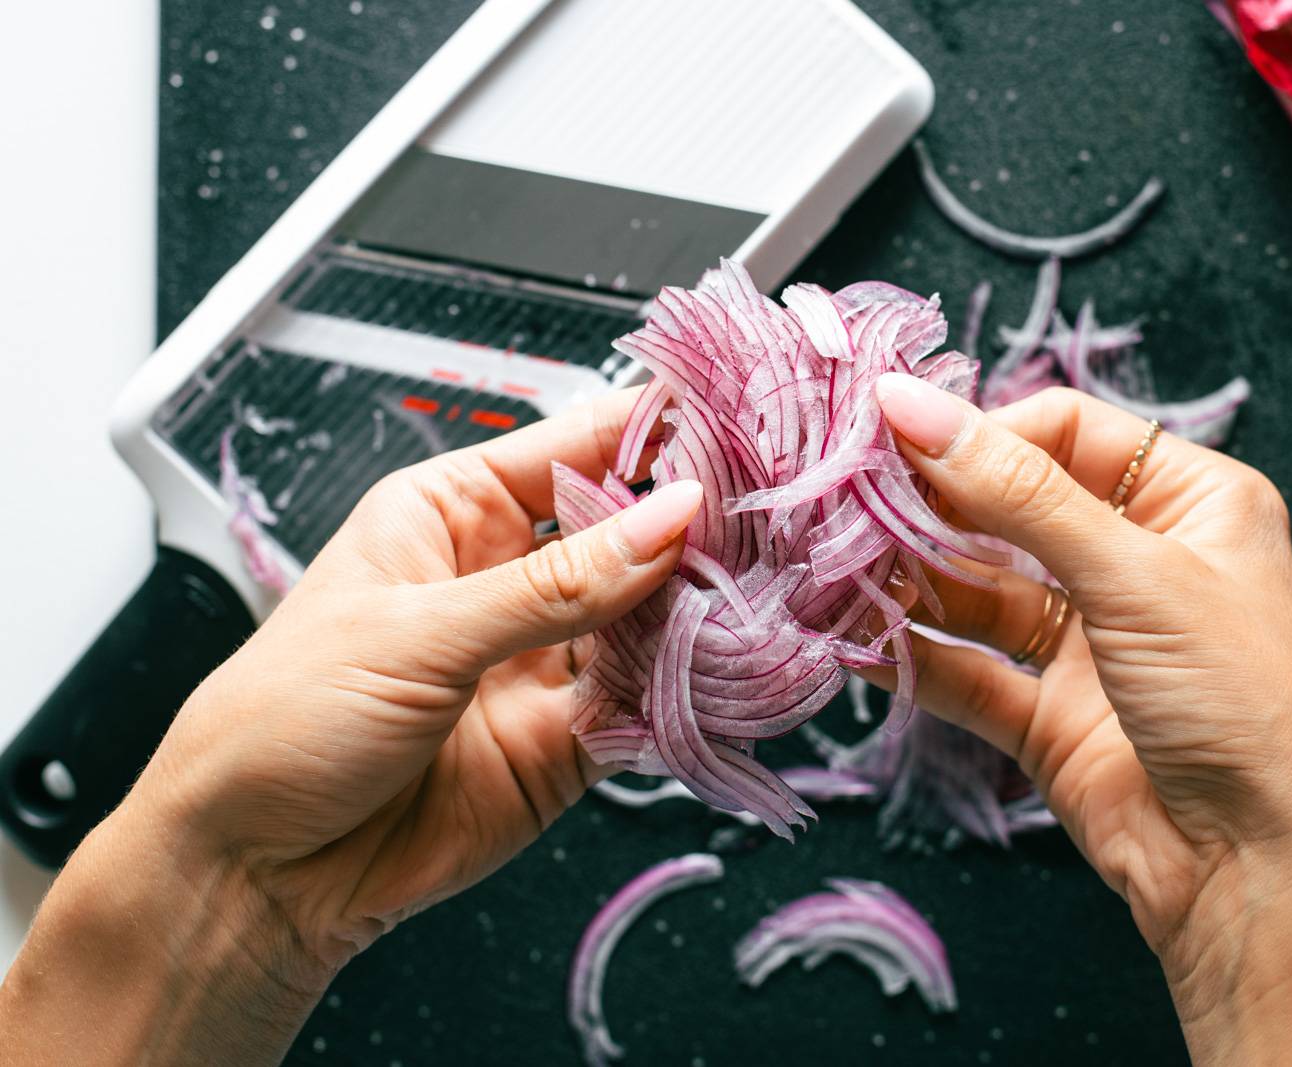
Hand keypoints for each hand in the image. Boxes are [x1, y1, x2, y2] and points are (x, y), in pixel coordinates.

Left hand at [0, 390, 701, 1063]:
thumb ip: (554, 588)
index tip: (734, 425)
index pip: (576, 446)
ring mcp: (544, 659)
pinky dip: (689, 691)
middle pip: (630, 530)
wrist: (254, 872)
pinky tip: (724, 672)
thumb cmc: (284, 720)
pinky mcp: (569, 740)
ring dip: (702, 608)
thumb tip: (667, 518)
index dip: (654, 431)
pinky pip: (648, 703)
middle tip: (770, 518)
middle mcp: (509, 577)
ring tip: (764, 592)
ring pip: (652, 616)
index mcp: (455, 512)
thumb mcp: (416, 635)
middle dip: (695, 525)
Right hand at [872, 374, 1291, 1064]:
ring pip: (980, 592)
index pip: (1067, 434)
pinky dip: (914, 656)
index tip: (895, 434)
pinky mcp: (1051, 717)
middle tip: (850, 495)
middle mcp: (1139, 566)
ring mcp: (1091, 644)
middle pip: (1012, 510)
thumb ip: (1017, 493)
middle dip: (932, 504)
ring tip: (838, 566)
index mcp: (1193, 505)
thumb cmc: (1242, 706)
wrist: (1258, 876)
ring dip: (909, 580)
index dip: (983, 432)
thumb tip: (915, 407)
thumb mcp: (1135, 576)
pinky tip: (858, 641)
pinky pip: (967, 672)